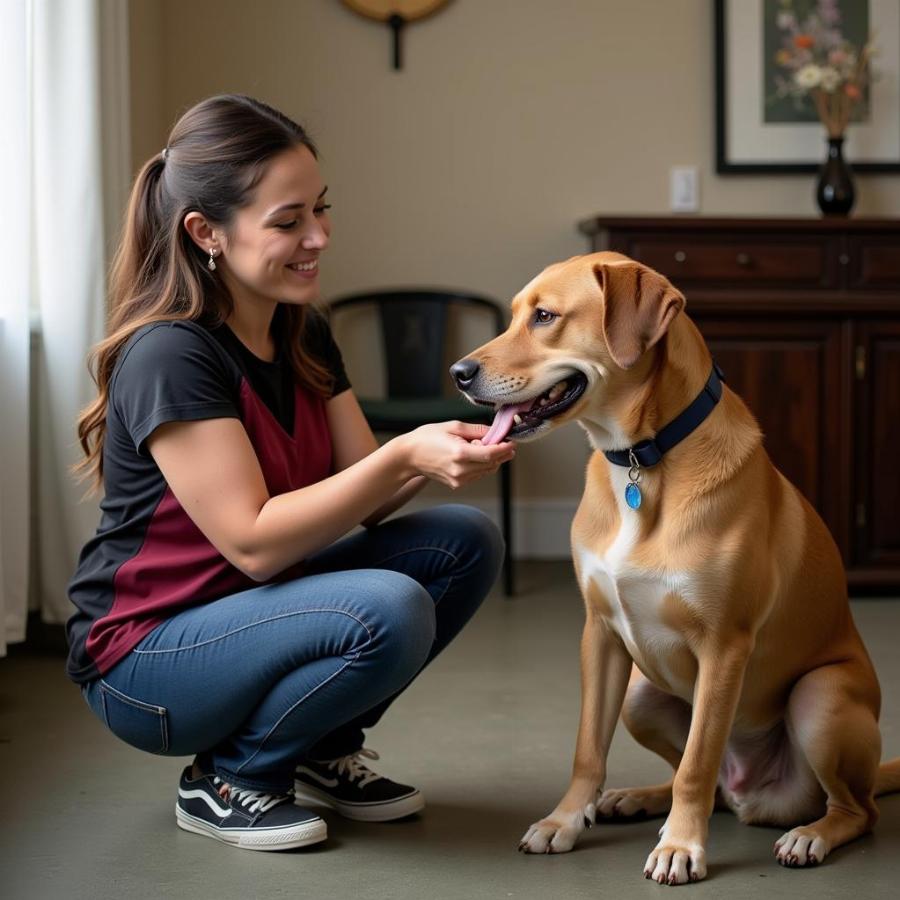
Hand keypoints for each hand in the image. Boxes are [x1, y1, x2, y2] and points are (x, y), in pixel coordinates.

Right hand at [400, 421, 514, 488]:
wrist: (409, 457)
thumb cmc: (427, 438)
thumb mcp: (453, 426)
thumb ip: (476, 430)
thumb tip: (494, 432)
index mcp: (460, 453)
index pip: (491, 454)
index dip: (505, 448)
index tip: (512, 442)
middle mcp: (460, 469)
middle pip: (492, 464)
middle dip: (500, 453)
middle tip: (502, 442)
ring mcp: (458, 479)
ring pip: (486, 471)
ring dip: (491, 460)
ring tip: (479, 446)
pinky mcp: (456, 484)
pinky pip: (477, 475)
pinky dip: (481, 466)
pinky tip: (472, 456)